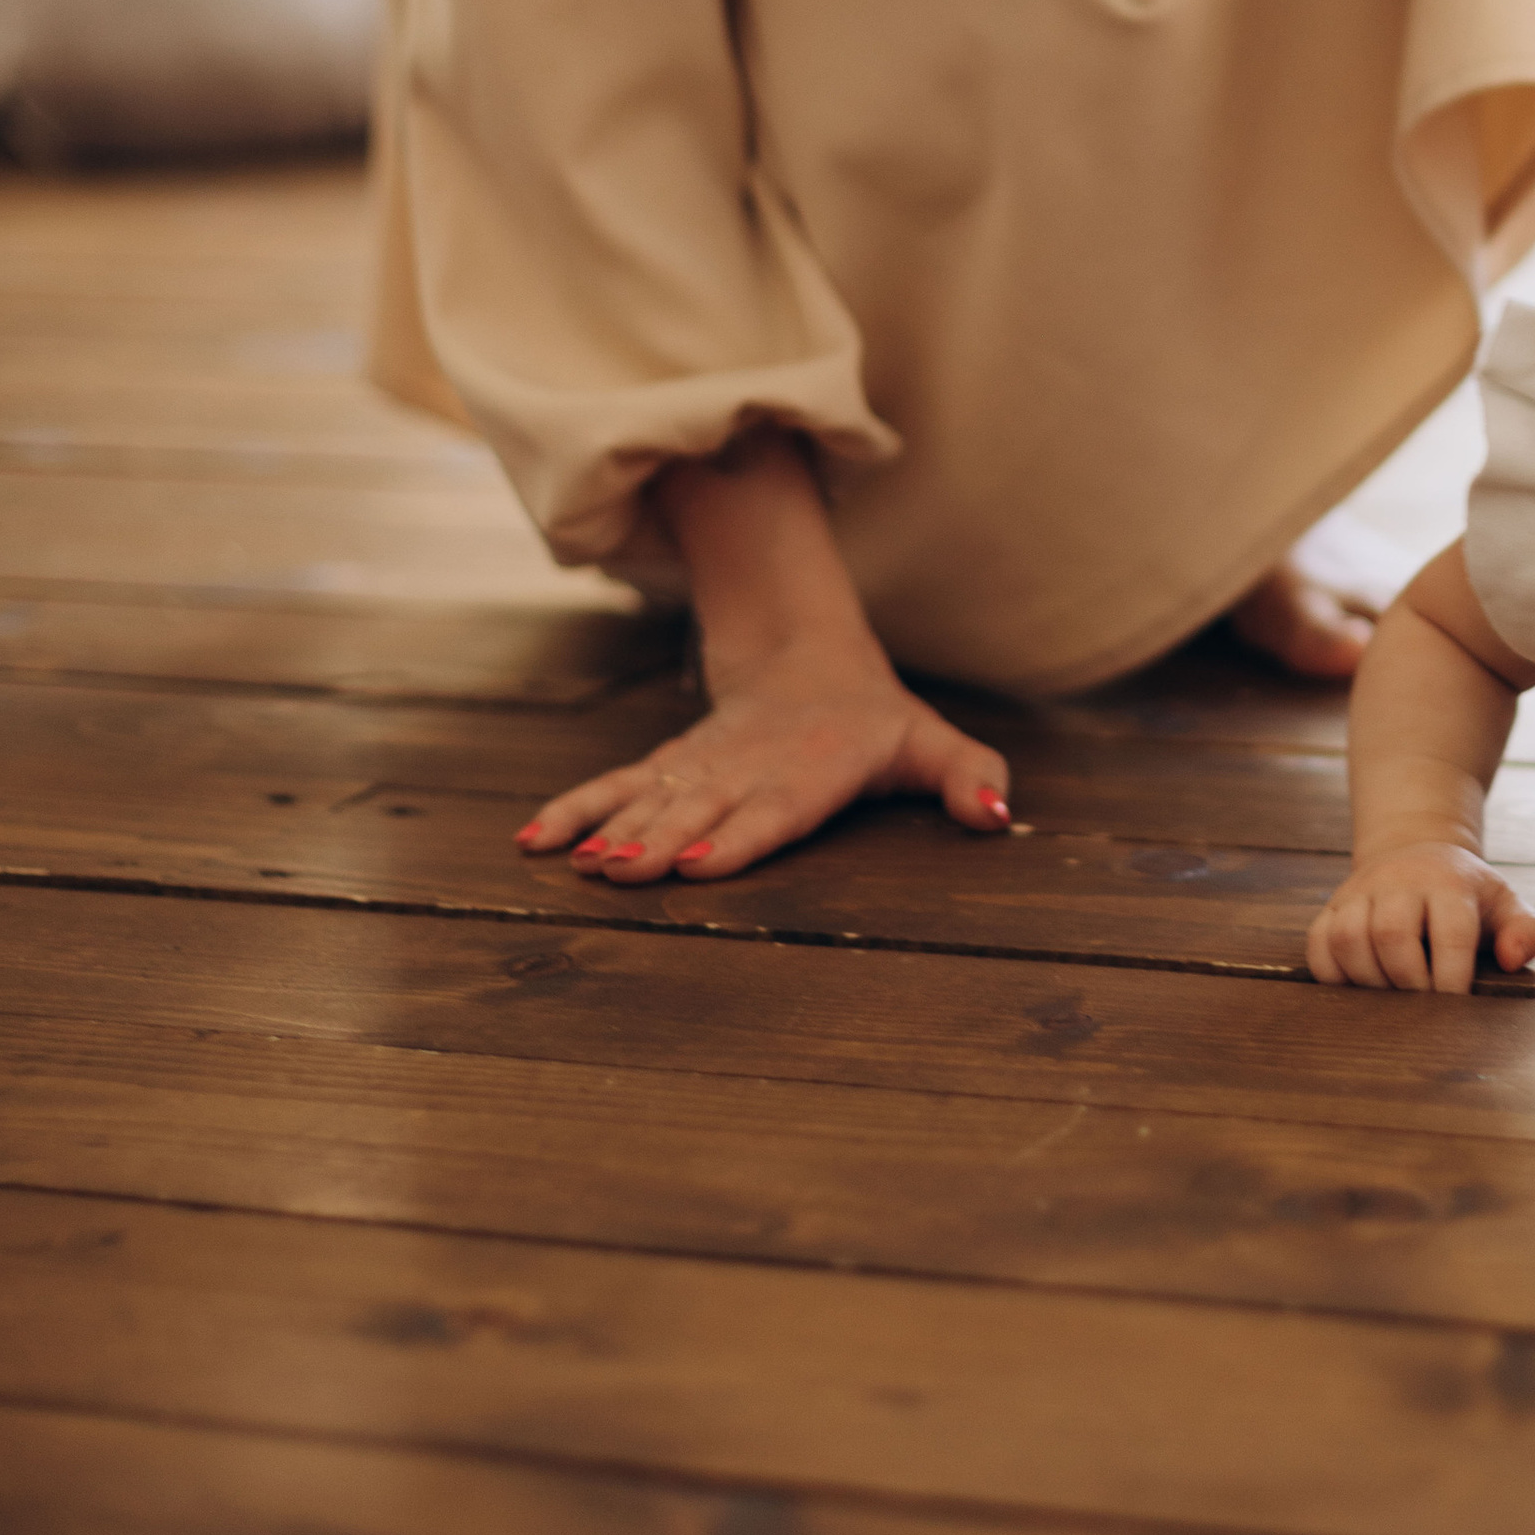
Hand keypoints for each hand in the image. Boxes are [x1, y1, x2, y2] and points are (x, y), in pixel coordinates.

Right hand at [517, 639, 1011, 884]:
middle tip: (620, 875)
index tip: (701, 861)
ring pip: (649, 800)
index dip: (739, 834)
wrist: (807, 660)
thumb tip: (1001, 817)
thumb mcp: (930, 744)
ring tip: (577, 866)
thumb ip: (969, 777)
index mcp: (811, 767)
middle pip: (700, 808)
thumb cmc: (876, 724)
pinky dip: (574, 811)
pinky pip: (614, 788)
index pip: (775, 806)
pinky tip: (532, 842)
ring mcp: (700, 767)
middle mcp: (747, 767)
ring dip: (610, 832)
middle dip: (659, 843)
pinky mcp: (668, 769)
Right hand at [1305, 840, 1534, 995]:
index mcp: (1448, 882)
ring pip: (1347, 937)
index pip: (1450, 931)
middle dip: (1407, 982)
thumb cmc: (1468, 895)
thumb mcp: (1506, 903)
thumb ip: (1526, 930)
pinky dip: (1331, 974)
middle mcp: (1399, 880)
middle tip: (1421, 1009)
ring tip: (1389, 1000)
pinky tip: (1357, 989)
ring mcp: (1360, 891)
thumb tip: (1513, 960)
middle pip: (1391, 933)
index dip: (1452, 977)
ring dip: (1367, 980)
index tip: (1456, 1008)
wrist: (1419, 855)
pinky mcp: (1332, 906)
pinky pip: (1317, 943)